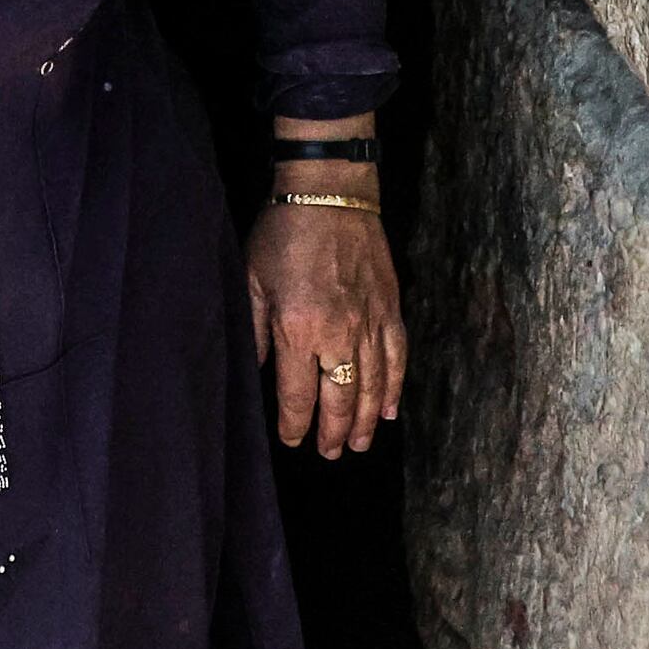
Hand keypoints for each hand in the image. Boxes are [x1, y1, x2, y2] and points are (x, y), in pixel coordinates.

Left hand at [245, 188, 405, 458]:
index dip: (295, 425)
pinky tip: (390, 410)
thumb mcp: (251, 279)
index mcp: (298, 329)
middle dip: (333, 433)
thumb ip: (257, 330)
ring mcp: (370, 323)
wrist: (332, 193)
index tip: (293, 441)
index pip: (297, 395)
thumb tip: (261, 371)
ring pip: (372, 386)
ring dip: (365, 421)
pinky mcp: (391, 309)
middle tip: (330, 454)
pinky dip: (395, 387)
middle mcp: (338, 334)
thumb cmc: (284, 232)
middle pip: (339, 400)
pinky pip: (397, 358)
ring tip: (359, 444)